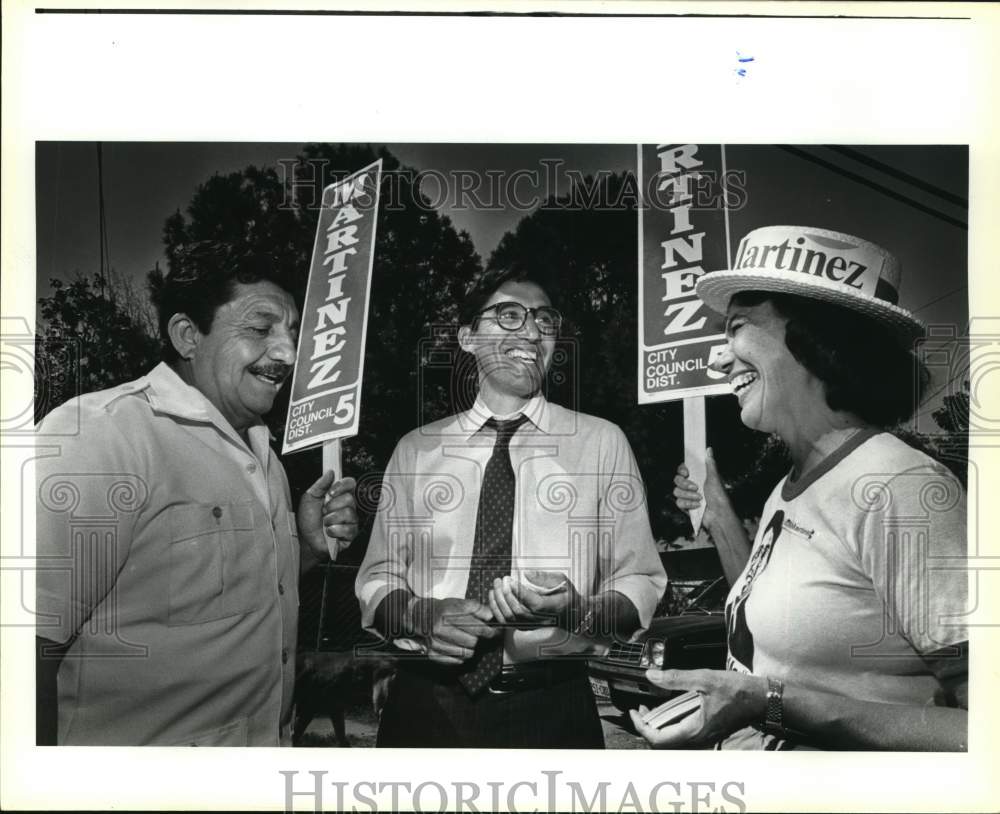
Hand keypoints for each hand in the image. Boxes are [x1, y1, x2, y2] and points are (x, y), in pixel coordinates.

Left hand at [297, 472, 357, 559]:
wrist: (304, 539)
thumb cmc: (308, 520)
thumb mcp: (310, 498)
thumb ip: (320, 484)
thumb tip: (330, 472)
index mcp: (339, 495)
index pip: (350, 483)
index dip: (342, 486)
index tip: (330, 492)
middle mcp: (347, 506)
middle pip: (349, 499)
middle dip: (332, 506)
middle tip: (323, 511)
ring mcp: (350, 520)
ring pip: (349, 514)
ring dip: (331, 519)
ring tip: (325, 523)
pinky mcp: (350, 534)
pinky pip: (348, 529)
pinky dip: (335, 530)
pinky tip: (329, 532)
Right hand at [411, 597, 499, 664]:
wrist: (419, 616)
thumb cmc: (443, 609)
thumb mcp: (459, 602)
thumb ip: (477, 608)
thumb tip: (491, 616)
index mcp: (448, 612)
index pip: (476, 626)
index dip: (489, 631)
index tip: (495, 631)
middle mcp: (440, 628)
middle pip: (472, 641)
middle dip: (479, 639)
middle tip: (479, 635)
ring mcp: (435, 642)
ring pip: (466, 653)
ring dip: (471, 648)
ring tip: (468, 640)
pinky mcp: (433, 654)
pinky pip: (457, 661)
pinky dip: (462, 656)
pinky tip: (459, 647)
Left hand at [488, 571, 580, 629]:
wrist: (571, 613)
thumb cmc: (566, 594)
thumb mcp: (561, 580)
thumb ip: (544, 577)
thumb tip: (526, 573)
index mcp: (555, 607)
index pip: (535, 604)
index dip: (520, 593)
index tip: (511, 580)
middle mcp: (543, 620)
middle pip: (519, 611)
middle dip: (506, 594)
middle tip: (501, 580)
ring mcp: (533, 625)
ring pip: (511, 618)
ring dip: (499, 601)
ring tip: (496, 586)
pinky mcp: (525, 627)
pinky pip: (507, 622)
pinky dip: (497, 610)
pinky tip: (493, 597)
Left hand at [629, 668, 767, 748]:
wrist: (761, 699)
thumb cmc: (738, 691)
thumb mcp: (704, 679)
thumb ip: (675, 678)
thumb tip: (651, 674)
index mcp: (695, 731)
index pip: (658, 739)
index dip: (641, 727)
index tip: (634, 712)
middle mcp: (698, 739)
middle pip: (662, 743)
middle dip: (647, 727)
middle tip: (639, 710)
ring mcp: (702, 738)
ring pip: (672, 740)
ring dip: (657, 726)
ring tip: (649, 710)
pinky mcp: (706, 732)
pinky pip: (681, 735)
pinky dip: (669, 725)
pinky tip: (668, 710)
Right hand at [673, 448, 735, 532]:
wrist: (718, 515)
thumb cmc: (719, 497)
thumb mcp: (715, 478)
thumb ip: (710, 464)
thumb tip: (709, 449)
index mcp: (697, 477)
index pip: (682, 470)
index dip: (681, 470)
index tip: (686, 472)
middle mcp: (691, 485)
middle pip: (677, 480)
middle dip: (685, 484)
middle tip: (696, 487)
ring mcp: (687, 496)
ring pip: (676, 491)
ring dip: (688, 495)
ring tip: (699, 498)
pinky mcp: (685, 506)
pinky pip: (679, 502)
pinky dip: (689, 504)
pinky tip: (697, 505)